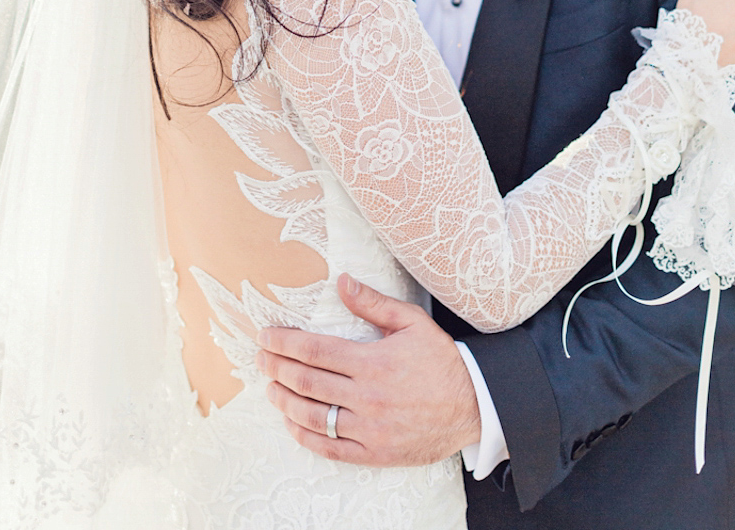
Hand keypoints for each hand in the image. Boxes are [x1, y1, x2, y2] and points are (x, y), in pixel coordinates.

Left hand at [255, 274, 481, 465]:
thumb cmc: (440, 361)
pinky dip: (306, 436)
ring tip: (271, 387)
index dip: (285, 343)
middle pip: (307, 382)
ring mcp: (369, 428)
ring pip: (313, 417)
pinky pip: (330, 448)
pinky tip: (293, 422)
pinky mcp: (374, 452)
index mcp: (373, 362)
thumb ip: (373, 303)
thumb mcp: (412, 322)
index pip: (315, 351)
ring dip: (285, 401)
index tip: (267, 336)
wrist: (473, 406)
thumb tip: (341, 282)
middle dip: (276, 368)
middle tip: (261, 358)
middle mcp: (367, 397)